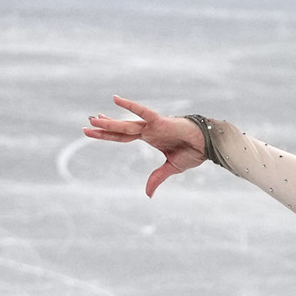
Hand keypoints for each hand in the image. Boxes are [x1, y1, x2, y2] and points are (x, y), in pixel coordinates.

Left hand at [83, 95, 206, 196]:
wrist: (208, 146)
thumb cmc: (193, 152)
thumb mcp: (171, 168)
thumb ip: (157, 178)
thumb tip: (148, 195)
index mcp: (149, 138)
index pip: (123, 137)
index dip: (108, 135)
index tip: (93, 131)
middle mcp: (148, 130)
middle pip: (121, 130)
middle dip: (104, 128)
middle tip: (87, 124)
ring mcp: (153, 125)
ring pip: (127, 124)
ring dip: (110, 123)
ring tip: (93, 120)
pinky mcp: (161, 122)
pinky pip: (143, 113)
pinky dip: (131, 106)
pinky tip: (116, 100)